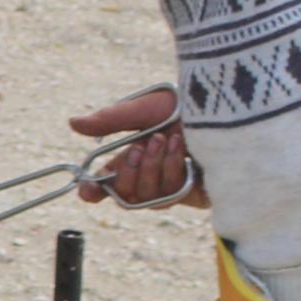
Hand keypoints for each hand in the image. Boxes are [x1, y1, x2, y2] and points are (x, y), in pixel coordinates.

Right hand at [70, 84, 200, 208]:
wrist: (226, 110)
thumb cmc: (188, 104)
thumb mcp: (144, 109)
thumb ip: (110, 120)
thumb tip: (73, 124)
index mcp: (136, 154)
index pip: (110, 180)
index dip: (94, 189)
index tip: (86, 191)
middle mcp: (153, 173)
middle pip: (125, 194)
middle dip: (127, 172)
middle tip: (138, 148)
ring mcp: (173, 186)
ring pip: (146, 197)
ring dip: (151, 168)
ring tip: (165, 140)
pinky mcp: (194, 194)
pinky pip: (170, 195)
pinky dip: (170, 171)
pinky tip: (181, 150)